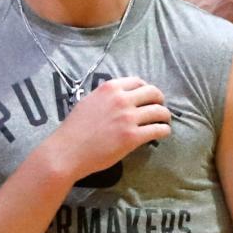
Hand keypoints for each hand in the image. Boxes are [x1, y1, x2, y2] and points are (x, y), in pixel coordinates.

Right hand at [56, 76, 170, 178]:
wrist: (67, 151)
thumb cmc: (73, 129)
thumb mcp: (88, 102)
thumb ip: (105, 97)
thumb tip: (120, 98)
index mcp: (109, 88)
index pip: (137, 82)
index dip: (146, 89)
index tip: (148, 97)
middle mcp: (121, 99)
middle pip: (153, 93)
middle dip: (160, 100)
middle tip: (160, 109)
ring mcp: (128, 118)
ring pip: (159, 111)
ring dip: (165, 116)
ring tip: (164, 122)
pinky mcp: (132, 137)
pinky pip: (158, 130)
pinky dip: (164, 131)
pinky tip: (162, 133)